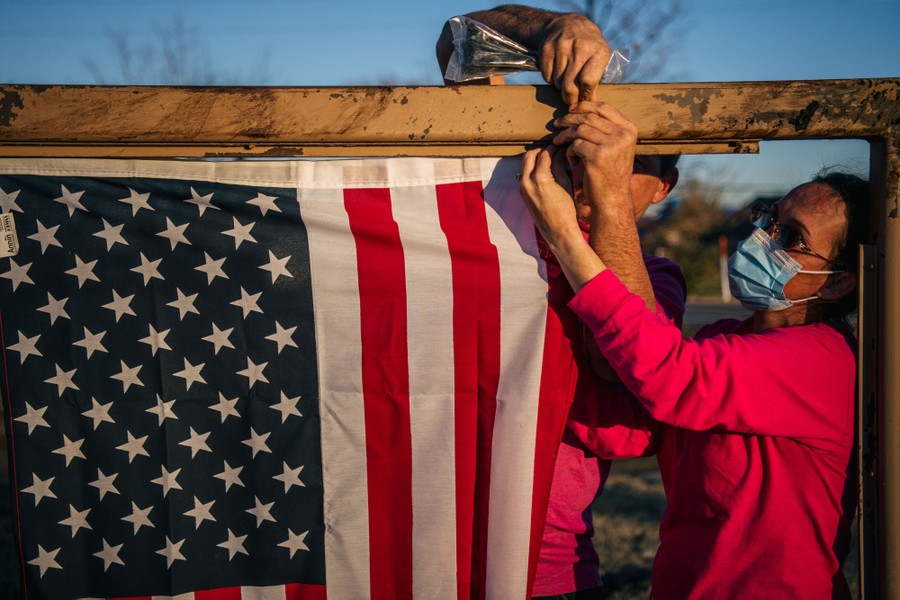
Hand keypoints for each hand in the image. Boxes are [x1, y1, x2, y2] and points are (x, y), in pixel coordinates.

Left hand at [519, 146, 581, 247]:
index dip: (553, 148)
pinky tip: (544, 171)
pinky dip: (532, 169)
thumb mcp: (565, 184)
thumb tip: (558, 152)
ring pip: (525, 164)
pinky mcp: (522, 193)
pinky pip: (524, 175)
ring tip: (549, 160)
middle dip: (541, 151)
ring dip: (535, 159)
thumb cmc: (566, 209)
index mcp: (539, 178)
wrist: (558, 231)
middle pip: (529, 156)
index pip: (544, 154)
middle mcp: (527, 182)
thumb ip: (558, 166)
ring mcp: (522, 188)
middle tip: (553, 151)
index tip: (560, 146)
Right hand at [520, 145, 607, 293]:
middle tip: (561, 147)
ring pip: (541, 153)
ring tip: (568, 148)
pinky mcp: (543, 180)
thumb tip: (555, 161)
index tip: (555, 150)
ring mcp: (532, 180)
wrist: (559, 232)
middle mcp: (524, 182)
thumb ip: (548, 178)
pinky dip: (560, 153)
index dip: (542, 153)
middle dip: (545, 148)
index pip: (528, 160)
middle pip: (530, 154)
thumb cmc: (557, 217)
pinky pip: (551, 159)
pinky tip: (571, 154)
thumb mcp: (548, 196)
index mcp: (523, 186)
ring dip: (554, 148)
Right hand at [539, 14, 610, 103]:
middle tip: (572, 99)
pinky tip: (557, 71)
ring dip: (561, 87)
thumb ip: (595, 81)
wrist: (568, 24)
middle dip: (570, 98)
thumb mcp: (598, 58)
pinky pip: (547, 77)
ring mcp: (561, 47)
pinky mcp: (547, 49)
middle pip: (570, 87)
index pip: (588, 82)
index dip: (585, 94)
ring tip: (566, 79)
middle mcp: (580, 48)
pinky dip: (551, 80)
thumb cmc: (588, 46)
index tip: (584, 97)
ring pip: (557, 83)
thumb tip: (589, 103)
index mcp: (598, 52)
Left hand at [552, 102, 636, 215]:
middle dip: (570, 119)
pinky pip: (576, 145)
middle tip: (557, 124)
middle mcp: (623, 135)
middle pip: (589, 117)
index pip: (604, 108)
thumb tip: (584, 111)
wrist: (612, 199)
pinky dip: (569, 151)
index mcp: (629, 130)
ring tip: (557, 141)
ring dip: (565, 135)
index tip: (570, 110)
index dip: (585, 106)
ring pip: (580, 130)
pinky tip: (571, 160)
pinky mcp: (598, 156)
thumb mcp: (615, 148)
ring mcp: (612, 145)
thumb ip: (606, 130)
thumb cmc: (610, 174)